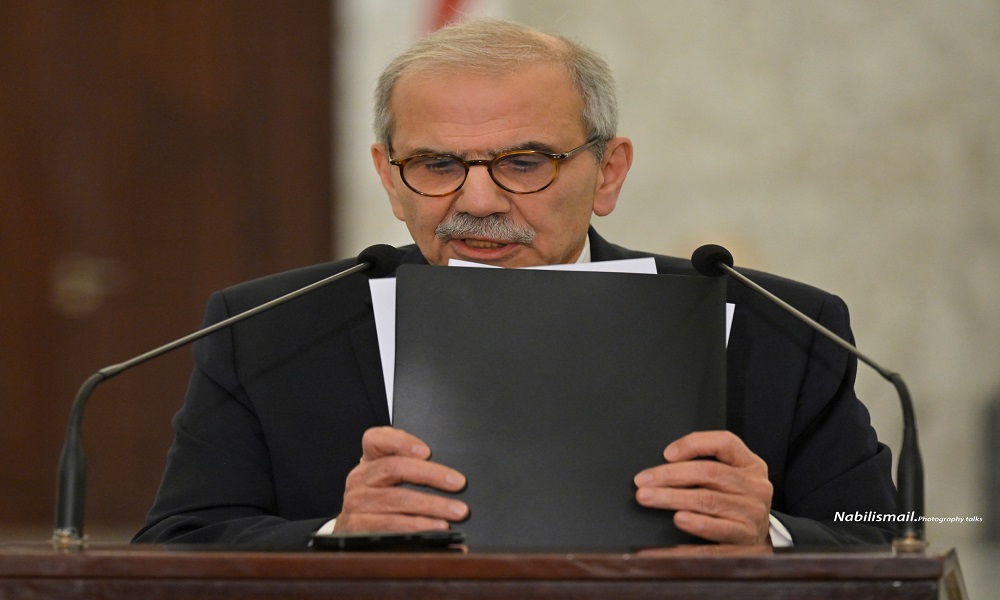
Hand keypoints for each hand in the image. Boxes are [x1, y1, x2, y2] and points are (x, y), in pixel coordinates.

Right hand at [335, 426, 468, 531]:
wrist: (355, 536)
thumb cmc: (382, 504)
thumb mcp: (392, 481)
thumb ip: (414, 469)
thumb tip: (451, 475)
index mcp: (369, 460)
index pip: (376, 439)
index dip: (401, 442)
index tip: (427, 451)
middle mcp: (359, 478)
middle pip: (394, 468)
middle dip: (430, 475)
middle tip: (458, 483)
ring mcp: (356, 502)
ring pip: (395, 499)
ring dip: (431, 505)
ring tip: (455, 510)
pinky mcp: (357, 527)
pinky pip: (390, 524)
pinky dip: (417, 526)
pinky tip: (436, 528)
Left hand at [633, 430, 772, 544]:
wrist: (756, 538)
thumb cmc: (734, 502)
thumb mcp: (730, 477)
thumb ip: (706, 466)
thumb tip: (665, 463)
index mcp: (750, 463)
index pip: (724, 442)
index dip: (693, 444)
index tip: (666, 454)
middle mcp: (755, 485)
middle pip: (709, 472)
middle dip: (670, 475)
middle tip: (642, 481)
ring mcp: (752, 510)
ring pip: (707, 499)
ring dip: (672, 497)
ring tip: (648, 497)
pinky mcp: (746, 535)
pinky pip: (718, 527)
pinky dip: (695, 523)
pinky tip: (677, 518)